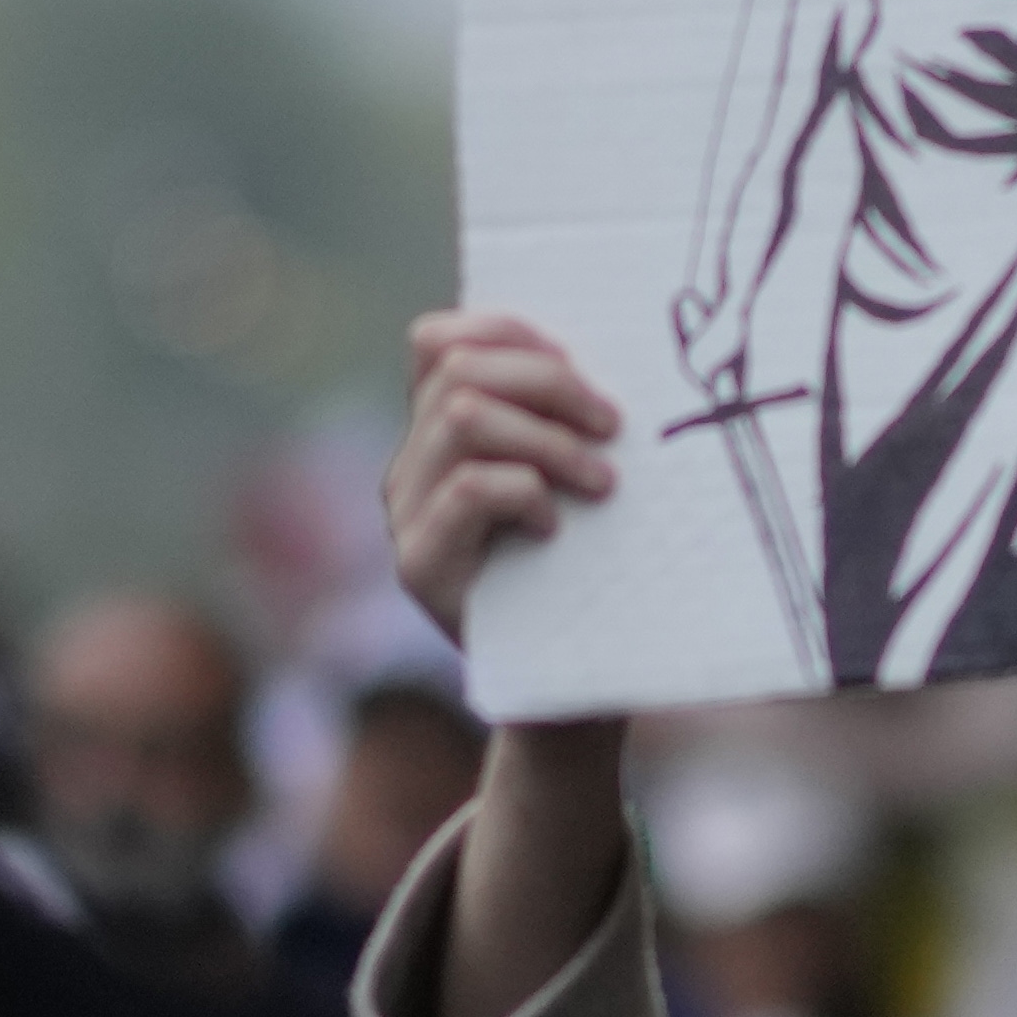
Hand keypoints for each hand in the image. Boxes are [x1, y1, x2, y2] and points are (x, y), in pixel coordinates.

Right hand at [392, 310, 626, 639]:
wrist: (567, 684)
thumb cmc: (584, 570)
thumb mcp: (569, 477)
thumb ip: (556, 419)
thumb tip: (603, 354)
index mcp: (436, 434)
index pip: (436, 341)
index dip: (508, 332)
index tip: (580, 366)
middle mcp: (408, 468)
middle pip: (458, 371)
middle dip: (548, 383)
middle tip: (612, 427)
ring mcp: (404, 517)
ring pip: (462, 419)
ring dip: (548, 440)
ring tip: (601, 482)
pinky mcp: (419, 568)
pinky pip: (469, 489)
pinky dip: (526, 492)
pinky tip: (556, 526)